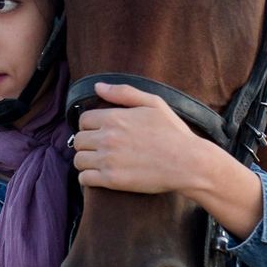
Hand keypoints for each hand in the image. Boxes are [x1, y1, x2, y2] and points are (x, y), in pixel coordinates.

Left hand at [73, 81, 264, 237]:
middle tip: (100, 148)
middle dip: (87, 143)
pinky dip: (87, 178)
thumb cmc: (173, 133)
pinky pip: (84, 179)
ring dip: (86, 161)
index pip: (83, 120)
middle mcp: (107, 137)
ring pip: (78, 160)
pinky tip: (98, 176)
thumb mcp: (153, 104)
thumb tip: (97, 87)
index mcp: (114, 117)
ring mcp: (108, 160)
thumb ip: (124, 92)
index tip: (100, 132)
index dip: (90, 126)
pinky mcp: (111, 180)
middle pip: (78, 140)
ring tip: (98, 162)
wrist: (188, 163)